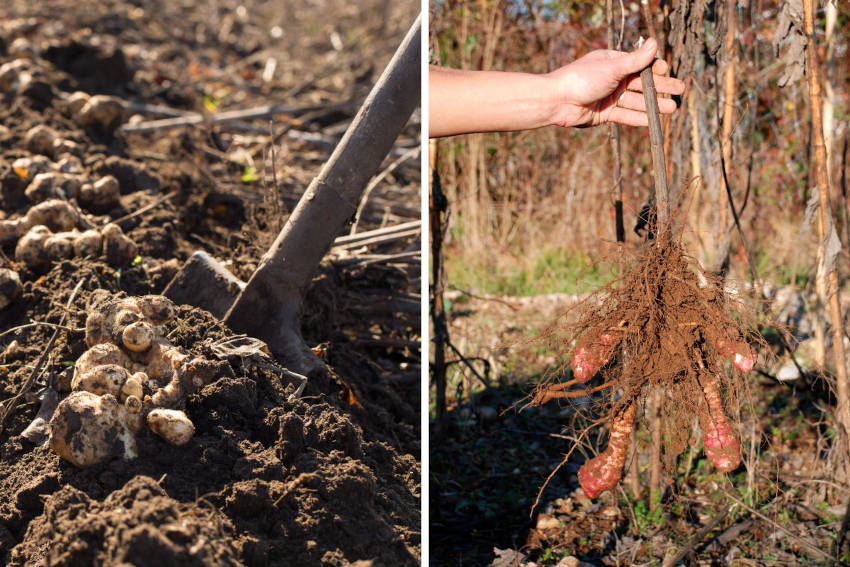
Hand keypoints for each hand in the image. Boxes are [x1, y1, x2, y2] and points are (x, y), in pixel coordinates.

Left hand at [547, 38, 684, 127]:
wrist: (557, 102)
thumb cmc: (582, 79)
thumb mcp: (612, 68)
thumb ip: (635, 60)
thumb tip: (655, 43)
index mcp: (613, 62)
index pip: (640, 64)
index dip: (654, 68)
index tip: (665, 71)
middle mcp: (613, 79)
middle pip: (641, 83)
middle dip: (661, 87)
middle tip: (680, 90)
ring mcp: (609, 97)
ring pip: (636, 101)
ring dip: (654, 104)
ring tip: (672, 108)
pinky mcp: (605, 114)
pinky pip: (625, 116)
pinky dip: (639, 118)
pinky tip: (654, 121)